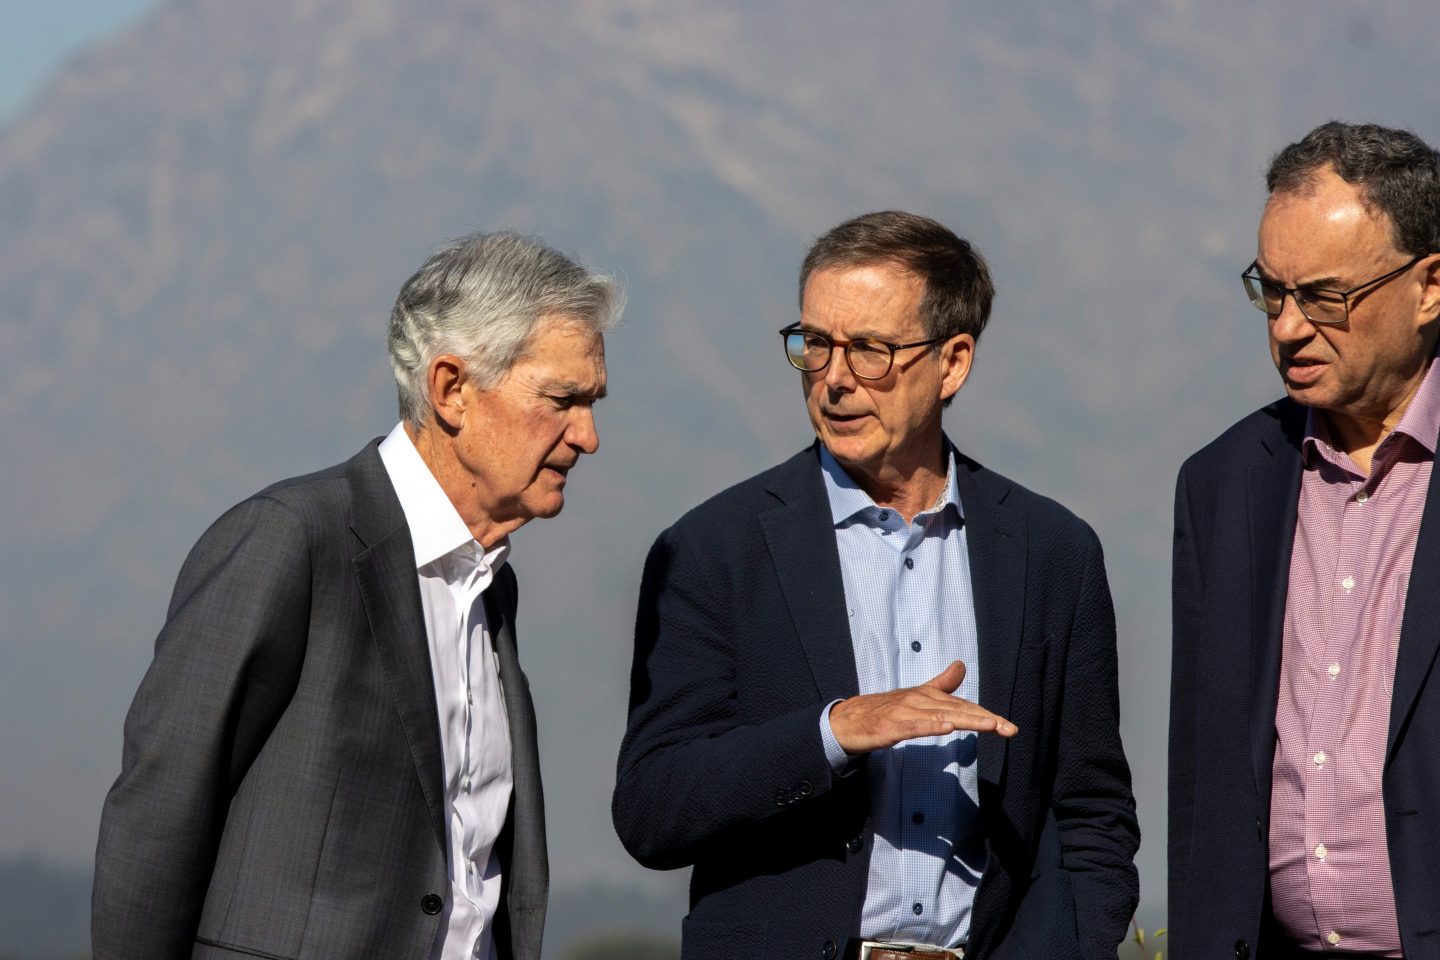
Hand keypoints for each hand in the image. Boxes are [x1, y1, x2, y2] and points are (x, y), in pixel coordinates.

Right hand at [829, 660, 1016, 752]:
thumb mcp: (916, 696)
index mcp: (927, 695)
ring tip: (988, 725)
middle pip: (957, 710)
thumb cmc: (884, 709)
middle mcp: (918, 700)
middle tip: (1007, 728)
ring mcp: (904, 713)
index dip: (986, 715)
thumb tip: (961, 666)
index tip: (1008, 727)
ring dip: (965, 720)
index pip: (963, 706)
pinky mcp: (890, 726)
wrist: (848, 720)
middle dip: (984, 719)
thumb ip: (941, 683)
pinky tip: (947, 727)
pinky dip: (930, 726)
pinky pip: (914, 727)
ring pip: (940, 716)